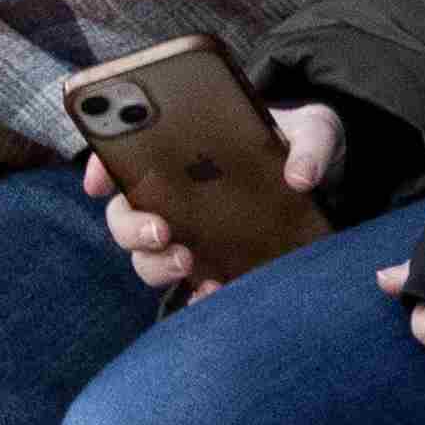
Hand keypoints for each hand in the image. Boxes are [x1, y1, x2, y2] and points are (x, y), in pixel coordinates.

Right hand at [97, 98, 336, 294]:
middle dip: (130, 226)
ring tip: (188, 263)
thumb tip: (299, 178)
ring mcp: (190, 233)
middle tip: (163, 230)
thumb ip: (310, 143)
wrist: (325, 184)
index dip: (101, 165)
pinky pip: (187, 288)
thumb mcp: (314, 128)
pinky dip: (193, 297)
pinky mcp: (213, 267)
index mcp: (185, 149)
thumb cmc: (303, 144)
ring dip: (154, 265)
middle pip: (124, 213)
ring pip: (145, 255)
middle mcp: (174, 194)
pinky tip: (213, 294)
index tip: (98, 183)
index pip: (125, 154)